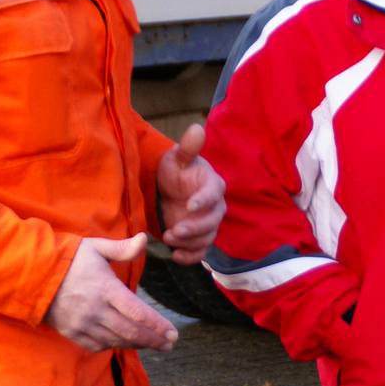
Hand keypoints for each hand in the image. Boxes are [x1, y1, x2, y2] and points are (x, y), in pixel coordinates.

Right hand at [45, 234, 177, 351]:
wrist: (32, 275)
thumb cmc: (68, 258)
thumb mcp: (95, 248)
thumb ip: (122, 248)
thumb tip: (144, 239)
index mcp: (104, 288)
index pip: (137, 312)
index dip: (157, 326)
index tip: (173, 334)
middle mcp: (95, 310)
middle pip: (130, 331)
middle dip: (153, 340)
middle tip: (169, 345)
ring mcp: (82, 324)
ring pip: (116, 340)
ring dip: (137, 344)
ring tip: (154, 345)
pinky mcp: (72, 332)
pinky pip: (97, 345)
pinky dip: (114, 346)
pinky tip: (126, 343)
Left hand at [156, 123, 225, 264]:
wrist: (169, 190)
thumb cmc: (176, 171)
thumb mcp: (177, 158)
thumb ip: (188, 148)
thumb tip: (197, 128)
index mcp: (213, 185)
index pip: (213, 194)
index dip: (203, 201)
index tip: (189, 206)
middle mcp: (216, 207)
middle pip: (212, 221)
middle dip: (194, 228)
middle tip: (174, 230)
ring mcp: (208, 224)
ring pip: (207, 238)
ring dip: (189, 243)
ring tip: (169, 238)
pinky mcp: (199, 238)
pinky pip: (201, 251)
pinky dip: (190, 257)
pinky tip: (175, 255)